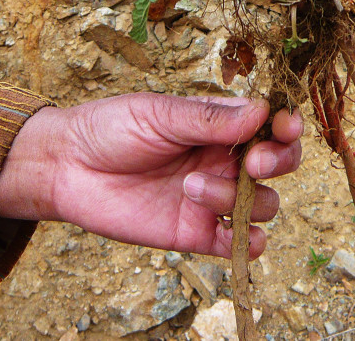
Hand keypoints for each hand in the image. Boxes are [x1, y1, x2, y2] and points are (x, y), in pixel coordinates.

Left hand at [0, 93, 302, 258]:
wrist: (68, 167)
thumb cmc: (112, 128)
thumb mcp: (160, 114)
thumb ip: (209, 119)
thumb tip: (262, 112)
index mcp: (221, 124)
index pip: (271, 124)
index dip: (286, 126)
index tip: (283, 127)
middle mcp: (224, 159)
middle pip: (279, 164)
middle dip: (277, 162)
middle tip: (251, 163)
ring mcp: (214, 197)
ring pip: (263, 204)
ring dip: (241, 199)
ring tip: (191, 187)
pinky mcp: (197, 232)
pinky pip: (239, 243)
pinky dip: (248, 243)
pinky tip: (233, 235)